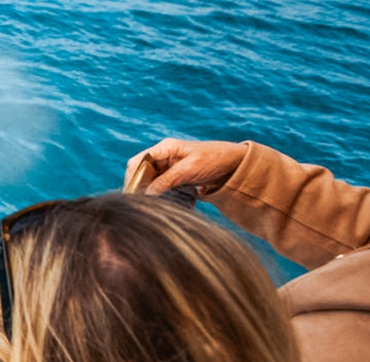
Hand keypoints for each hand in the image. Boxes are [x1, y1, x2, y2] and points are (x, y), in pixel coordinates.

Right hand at [124, 139, 248, 195]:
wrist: (237, 165)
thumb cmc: (215, 159)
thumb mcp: (189, 170)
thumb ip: (166, 181)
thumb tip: (146, 195)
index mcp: (165, 148)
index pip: (138, 162)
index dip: (132, 178)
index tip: (133, 196)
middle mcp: (164, 157)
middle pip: (142, 174)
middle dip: (142, 189)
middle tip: (144, 205)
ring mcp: (170, 168)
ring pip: (151, 183)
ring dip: (153, 195)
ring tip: (158, 205)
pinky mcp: (177, 179)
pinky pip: (163, 189)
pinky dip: (164, 197)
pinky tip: (171, 203)